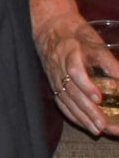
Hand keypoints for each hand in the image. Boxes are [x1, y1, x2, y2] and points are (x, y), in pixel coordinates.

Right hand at [38, 7, 118, 136]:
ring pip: (65, 100)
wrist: (49, 27)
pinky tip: (84, 125)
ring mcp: (53, 76)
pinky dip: (72, 115)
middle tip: (103, 125)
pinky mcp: (53, 83)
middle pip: (71, 91)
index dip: (86, 85)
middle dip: (88, 110)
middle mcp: (58, 66)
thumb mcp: (94, 40)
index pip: (74, 70)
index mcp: (68, 52)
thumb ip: (108, 61)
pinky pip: (60, 101)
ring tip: (97, 130)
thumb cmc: (75, 33)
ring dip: (81, 117)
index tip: (99, 98)